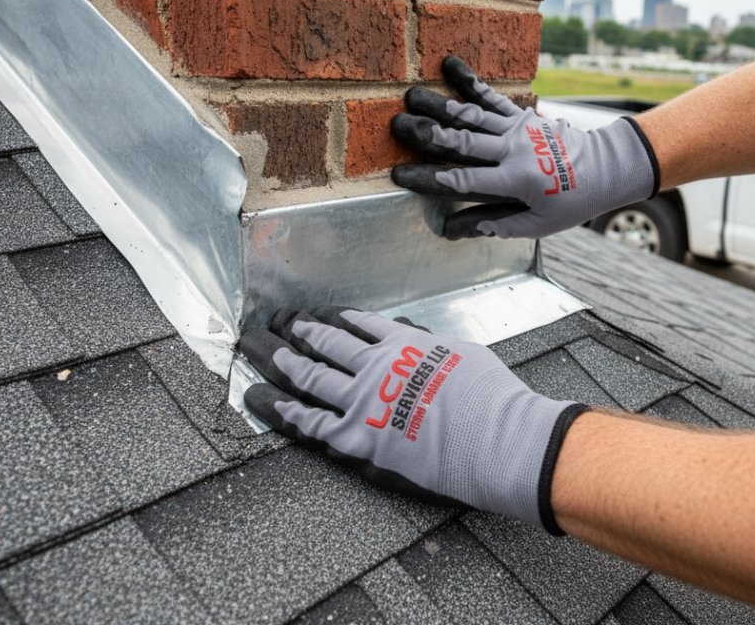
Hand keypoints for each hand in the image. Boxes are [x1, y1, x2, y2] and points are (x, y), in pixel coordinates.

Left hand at [240, 306, 588, 533]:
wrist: (499, 441)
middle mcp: (376, 367)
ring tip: (255, 347)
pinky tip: (258, 396)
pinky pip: (307, 421)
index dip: (331, 318)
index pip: (357, 324)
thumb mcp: (463, 355)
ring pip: (308, 374)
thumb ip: (429, 345)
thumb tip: (409, 334)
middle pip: (324, 342)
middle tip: (272, 321)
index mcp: (404, 344)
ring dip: (277, 358)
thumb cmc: (494, 400)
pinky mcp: (356, 438)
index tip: (314, 314)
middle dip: (294, 330)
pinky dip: (280, 408)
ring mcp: (362, 401)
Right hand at [390, 56, 660, 239]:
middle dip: (426, 134)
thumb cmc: (571, 202)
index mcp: (516, 180)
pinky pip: (492, 97)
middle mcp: (514, 150)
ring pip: (472, 115)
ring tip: (411, 95)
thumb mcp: (537, 224)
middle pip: (462, 141)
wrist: (606, 168)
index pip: (463, 181)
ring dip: (440, 105)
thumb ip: (496, 224)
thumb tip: (452, 228)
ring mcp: (518, 128)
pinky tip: (449, 64)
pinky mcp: (523, 115)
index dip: (429, 179)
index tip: (399, 176)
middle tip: (396, 126)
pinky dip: (470, 80)